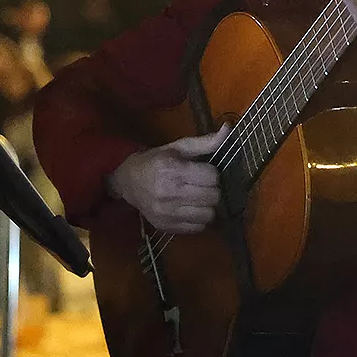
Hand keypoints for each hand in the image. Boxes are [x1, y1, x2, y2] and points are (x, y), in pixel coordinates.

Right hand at [105, 125, 230, 234]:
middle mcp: (169, 193)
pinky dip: (198, 219)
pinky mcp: (167, 227)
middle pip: (213, 197)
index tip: (204, 171)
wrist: (128, 182)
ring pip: (209, 215)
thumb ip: (205, 142)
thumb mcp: (178, 148)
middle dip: (212, 189)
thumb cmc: (156, 162)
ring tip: (198, 198)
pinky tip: (190, 208)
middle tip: (202, 185)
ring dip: (207, 206)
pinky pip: (198, 228)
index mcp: (172, 169)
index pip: (212, 177)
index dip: (212, 173)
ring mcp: (167, 213)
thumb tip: (228, 129)